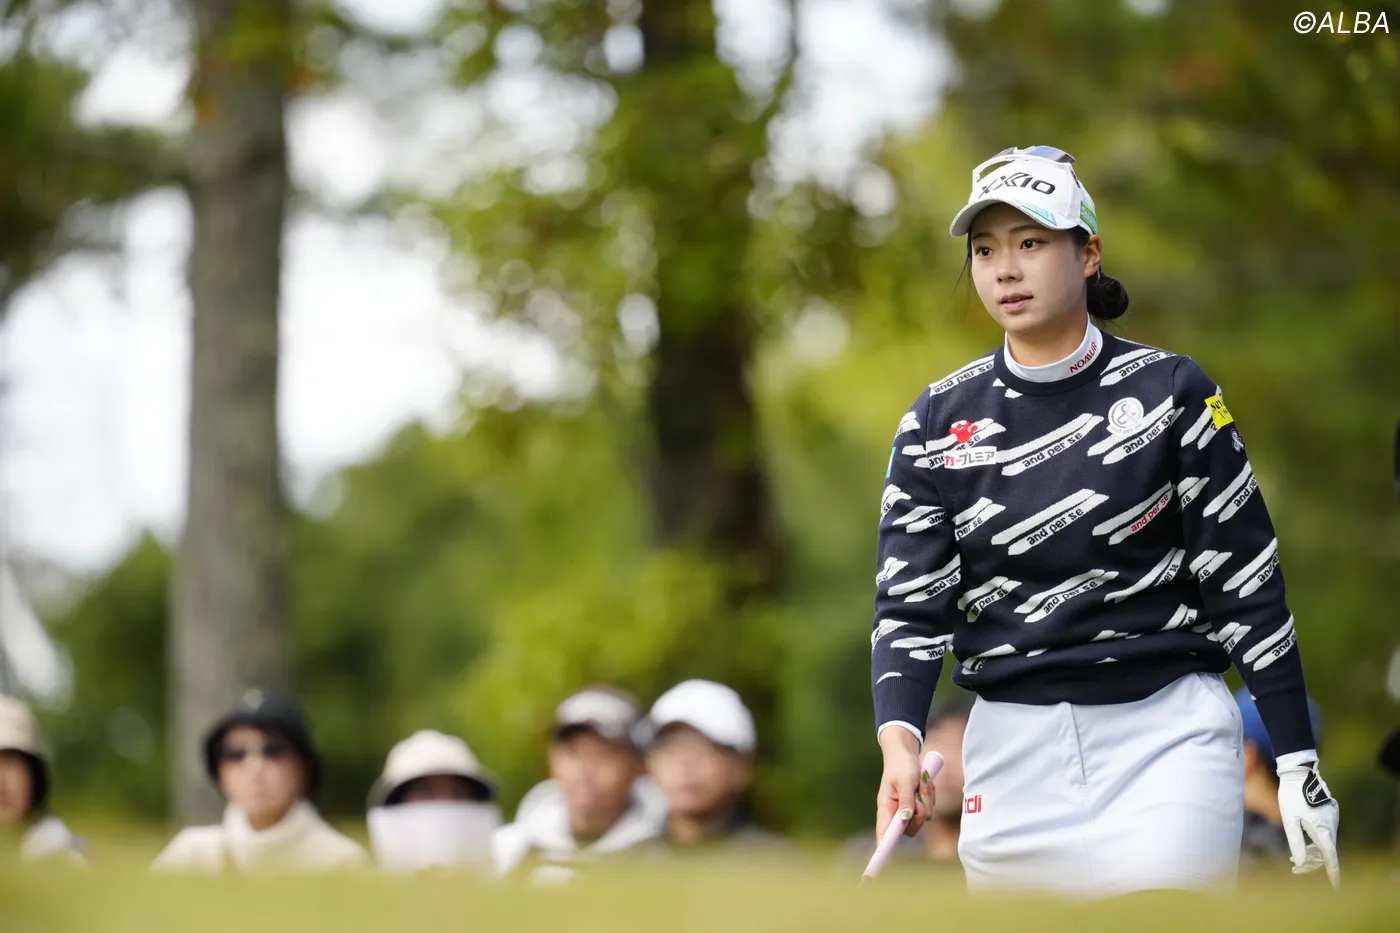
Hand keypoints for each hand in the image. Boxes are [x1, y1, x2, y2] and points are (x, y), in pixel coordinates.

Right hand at [875, 727, 932, 839]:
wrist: (907, 752)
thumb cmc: (901, 765)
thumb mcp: (904, 781)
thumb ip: (906, 801)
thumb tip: (906, 820)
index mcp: (886, 806)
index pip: (883, 832)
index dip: (883, 846)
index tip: (883, 859)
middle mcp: (896, 811)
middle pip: (911, 828)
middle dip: (920, 812)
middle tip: (918, 795)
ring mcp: (908, 808)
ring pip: (924, 817)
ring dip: (926, 799)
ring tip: (920, 782)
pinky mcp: (918, 804)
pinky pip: (930, 808)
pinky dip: (930, 795)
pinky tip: (924, 783)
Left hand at [1277, 761, 1339, 887]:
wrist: (1298, 772)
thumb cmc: (1291, 795)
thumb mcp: (1289, 820)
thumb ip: (1296, 841)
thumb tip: (1300, 862)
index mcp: (1322, 828)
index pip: (1330, 855)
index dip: (1332, 872)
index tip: (1335, 885)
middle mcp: (1332, 824)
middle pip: (1326, 850)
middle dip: (1313, 862)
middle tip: (1295, 869)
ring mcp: (1332, 818)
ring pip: (1325, 842)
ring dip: (1313, 852)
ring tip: (1295, 860)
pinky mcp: (1329, 813)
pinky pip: (1325, 833)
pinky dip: (1316, 842)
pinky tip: (1304, 845)